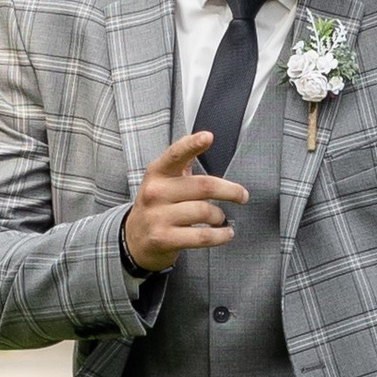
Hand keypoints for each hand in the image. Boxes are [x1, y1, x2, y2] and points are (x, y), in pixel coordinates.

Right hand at [123, 127, 248, 270]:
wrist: (134, 239)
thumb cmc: (157, 206)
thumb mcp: (162, 181)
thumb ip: (181, 163)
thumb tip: (206, 139)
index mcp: (157, 173)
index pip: (176, 154)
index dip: (192, 144)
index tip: (208, 137)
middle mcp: (155, 192)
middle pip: (203, 186)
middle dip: (230, 191)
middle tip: (241, 195)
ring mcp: (158, 216)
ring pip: (205, 211)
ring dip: (220, 216)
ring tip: (222, 218)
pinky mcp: (164, 238)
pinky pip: (202, 236)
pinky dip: (220, 235)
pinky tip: (225, 233)